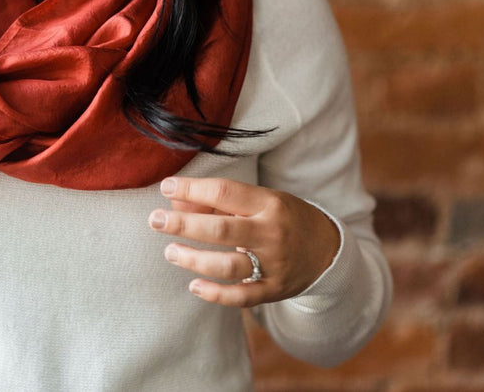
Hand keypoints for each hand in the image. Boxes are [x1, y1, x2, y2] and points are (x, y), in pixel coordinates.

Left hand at [148, 177, 339, 306]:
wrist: (328, 250)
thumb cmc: (283, 218)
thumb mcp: (259, 200)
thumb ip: (218, 201)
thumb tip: (175, 202)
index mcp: (269, 203)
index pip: (225, 191)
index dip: (192, 188)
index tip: (165, 186)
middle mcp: (272, 233)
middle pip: (222, 229)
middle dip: (184, 225)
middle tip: (155, 220)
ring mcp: (274, 264)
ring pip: (228, 265)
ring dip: (194, 259)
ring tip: (170, 252)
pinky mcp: (274, 290)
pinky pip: (242, 296)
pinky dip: (216, 294)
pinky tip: (194, 286)